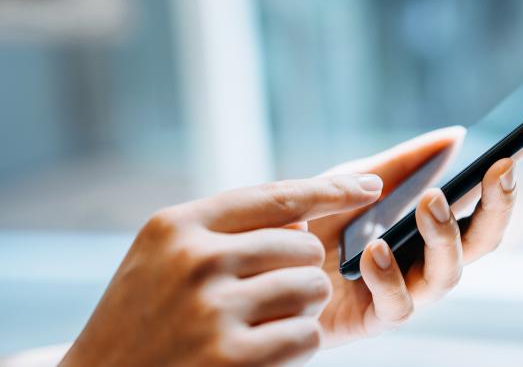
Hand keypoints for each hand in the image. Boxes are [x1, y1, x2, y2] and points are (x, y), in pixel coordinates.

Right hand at [60, 174, 384, 366]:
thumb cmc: (139, 319)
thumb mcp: (163, 258)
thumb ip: (226, 230)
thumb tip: (304, 217)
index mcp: (178, 226)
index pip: (277, 196)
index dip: (331, 191)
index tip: (370, 186)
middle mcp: (194, 259)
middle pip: (302, 247)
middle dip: (302, 272)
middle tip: (273, 295)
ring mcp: (211, 310)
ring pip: (311, 289)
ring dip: (302, 311)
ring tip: (264, 324)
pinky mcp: (231, 359)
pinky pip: (305, 336)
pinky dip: (296, 346)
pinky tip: (263, 354)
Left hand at [310, 125, 522, 345]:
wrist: (262, 260)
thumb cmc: (314, 222)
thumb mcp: (354, 181)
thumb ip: (402, 163)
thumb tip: (455, 135)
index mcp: (427, 228)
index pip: (479, 209)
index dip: (502, 187)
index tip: (512, 156)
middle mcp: (424, 261)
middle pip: (481, 244)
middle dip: (497, 208)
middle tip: (498, 172)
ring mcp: (404, 291)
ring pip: (448, 276)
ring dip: (445, 237)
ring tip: (430, 201)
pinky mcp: (373, 320)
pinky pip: (399, 306)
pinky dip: (391, 277)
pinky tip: (375, 251)